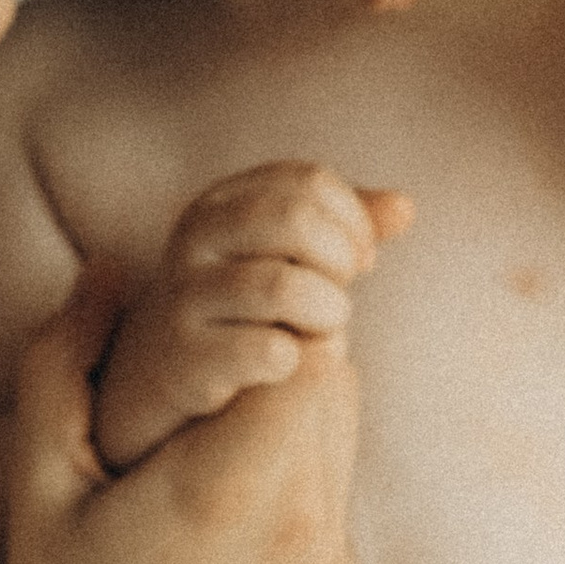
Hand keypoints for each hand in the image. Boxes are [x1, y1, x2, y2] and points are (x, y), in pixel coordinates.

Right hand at [0, 262, 365, 563]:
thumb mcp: (36, 486)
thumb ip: (62, 362)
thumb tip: (104, 268)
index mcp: (227, 486)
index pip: (304, 345)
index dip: (269, 315)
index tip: (218, 321)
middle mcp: (302, 524)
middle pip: (336, 379)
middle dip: (283, 350)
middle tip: (211, 359)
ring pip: (342, 433)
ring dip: (292, 409)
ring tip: (211, 430)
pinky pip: (334, 496)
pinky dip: (294, 475)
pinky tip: (225, 508)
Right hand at [94, 162, 410, 472]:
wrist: (157, 381)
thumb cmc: (240, 311)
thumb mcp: (283, 257)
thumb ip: (344, 227)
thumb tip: (407, 208)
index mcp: (222, 201)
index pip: (309, 183)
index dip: (353, 222)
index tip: (361, 262)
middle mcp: (194, 237)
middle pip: (295, 219)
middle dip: (339, 262)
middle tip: (342, 299)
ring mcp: (184, 297)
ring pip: (284, 286)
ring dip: (326, 314)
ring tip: (322, 333)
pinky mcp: (185, 359)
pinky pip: (269, 350)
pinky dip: (296, 361)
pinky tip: (287, 366)